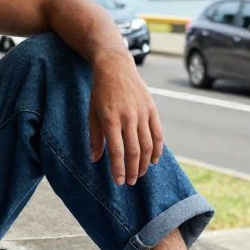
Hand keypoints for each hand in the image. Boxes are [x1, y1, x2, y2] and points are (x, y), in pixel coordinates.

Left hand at [88, 49, 163, 185]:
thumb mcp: (92, 113)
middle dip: (132, 171)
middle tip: (129, 182)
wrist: (115, 68)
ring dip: (144, 163)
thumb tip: (95, 159)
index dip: (118, 169)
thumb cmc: (100, 92)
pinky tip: (153, 160)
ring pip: (147, 145)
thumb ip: (95, 137)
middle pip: (135, 152)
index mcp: (111, 120)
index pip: (117, 151)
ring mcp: (142, 114)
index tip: (118, 182)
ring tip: (139, 174)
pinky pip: (158, 134)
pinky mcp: (152, 110)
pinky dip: (157, 149)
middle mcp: (128, 118)